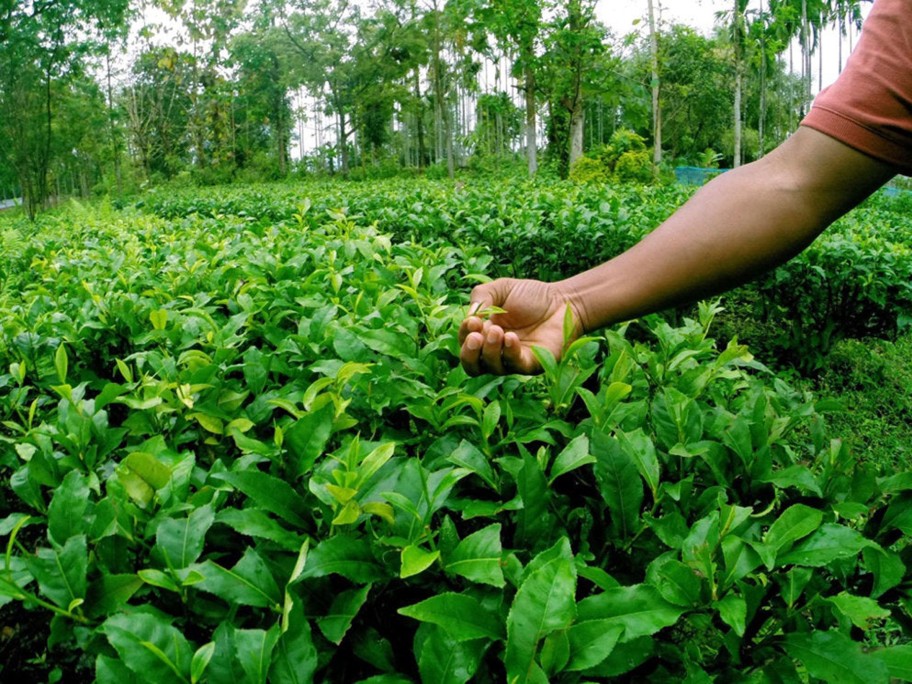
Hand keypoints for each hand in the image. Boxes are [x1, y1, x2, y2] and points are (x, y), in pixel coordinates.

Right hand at [458, 278, 582, 374]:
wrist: (563, 301)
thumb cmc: (531, 296)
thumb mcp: (500, 289)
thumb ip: (482, 297)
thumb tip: (470, 315)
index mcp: (484, 334)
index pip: (465, 344)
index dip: (464, 334)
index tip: (472, 320)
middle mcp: (496, 352)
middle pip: (472, 366)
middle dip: (469, 352)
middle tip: (476, 336)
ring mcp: (513, 360)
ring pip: (492, 367)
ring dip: (489, 350)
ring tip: (496, 330)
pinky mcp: (532, 364)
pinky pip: (516, 365)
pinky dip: (510, 353)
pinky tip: (510, 337)